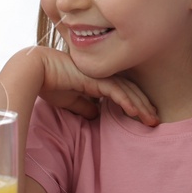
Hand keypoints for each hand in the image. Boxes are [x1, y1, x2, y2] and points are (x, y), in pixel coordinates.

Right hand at [22, 46, 159, 124]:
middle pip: (130, 90)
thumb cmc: (50, 84)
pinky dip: (127, 101)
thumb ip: (85, 107)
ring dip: (141, 106)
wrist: (36, 71)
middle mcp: (103, 76)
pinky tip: (135, 112)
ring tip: (152, 119)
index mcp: (98, 80)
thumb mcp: (70, 101)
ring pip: (127, 91)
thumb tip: (95, 116)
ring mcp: (100, 75)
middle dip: (144, 106)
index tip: (145, 118)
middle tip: (155, 121)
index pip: (123, 91)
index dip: (136, 104)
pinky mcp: (95, 78)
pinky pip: (116, 91)